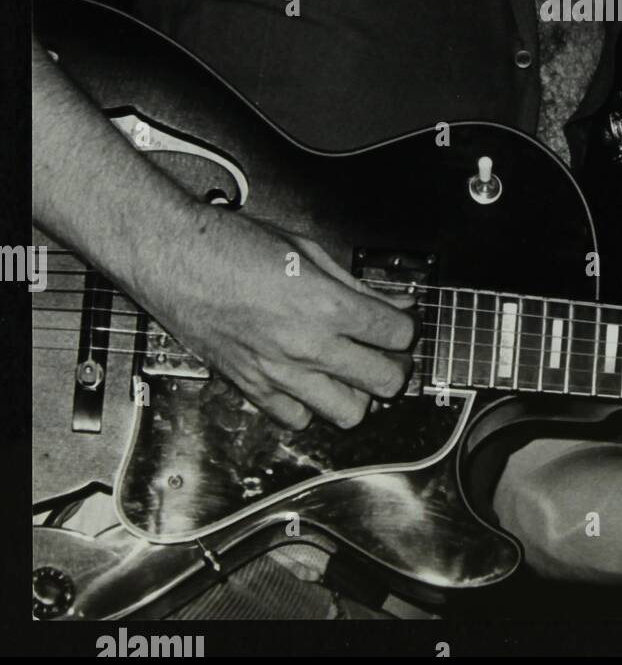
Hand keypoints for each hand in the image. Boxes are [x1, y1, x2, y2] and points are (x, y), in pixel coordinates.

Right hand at [133, 203, 416, 430]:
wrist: (173, 257)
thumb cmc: (231, 245)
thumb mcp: (308, 250)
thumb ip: (357, 285)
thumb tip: (395, 301)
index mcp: (326, 304)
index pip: (397, 334)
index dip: (405, 327)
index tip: (399, 322)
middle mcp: (306, 346)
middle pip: (385, 381)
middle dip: (394, 364)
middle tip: (385, 350)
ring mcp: (278, 373)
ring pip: (349, 413)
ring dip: (359, 392)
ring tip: (352, 369)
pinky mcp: (251, 388)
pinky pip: (298, 419)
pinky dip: (311, 405)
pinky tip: (310, 380)